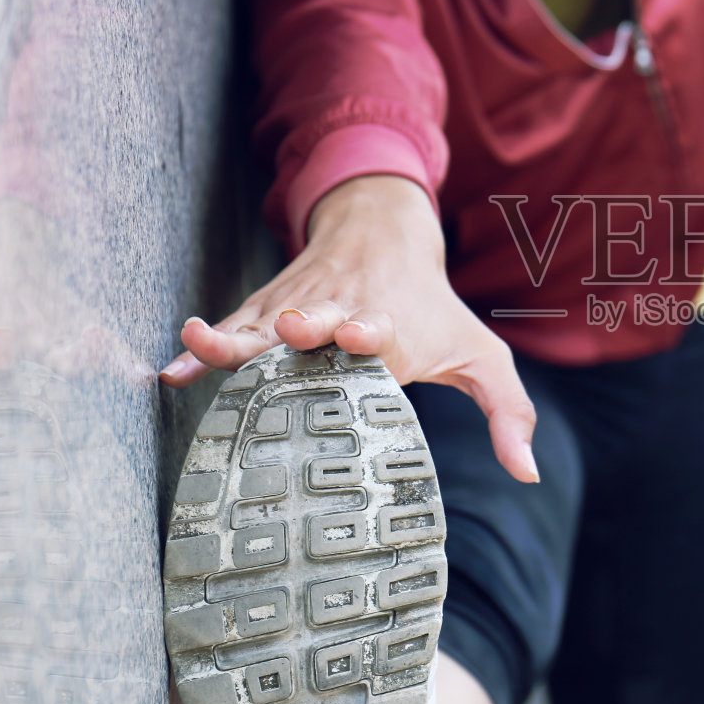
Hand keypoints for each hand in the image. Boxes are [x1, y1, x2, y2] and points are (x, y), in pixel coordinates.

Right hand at [159, 175, 538, 482]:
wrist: (384, 230)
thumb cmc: (436, 311)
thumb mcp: (483, 355)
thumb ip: (510, 411)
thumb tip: (530, 473)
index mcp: (394, 327)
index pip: (385, 329)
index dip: (373, 331)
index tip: (364, 334)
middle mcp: (342, 313)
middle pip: (319, 321)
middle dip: (305, 325)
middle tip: (293, 328)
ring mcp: (299, 308)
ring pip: (263, 324)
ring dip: (236, 335)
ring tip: (202, 343)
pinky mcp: (266, 309)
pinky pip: (232, 330)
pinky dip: (203, 349)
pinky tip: (173, 368)